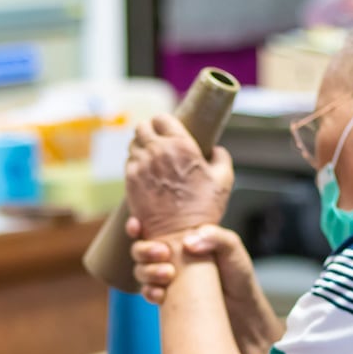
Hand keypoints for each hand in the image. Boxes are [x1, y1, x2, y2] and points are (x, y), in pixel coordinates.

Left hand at [125, 114, 233, 239]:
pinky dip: (135, 163)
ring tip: (152, 158)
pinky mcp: (130, 181)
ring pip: (133, 143)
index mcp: (180, 144)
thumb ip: (220, 157)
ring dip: (141, 147)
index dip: (164, 124)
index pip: (162, 118)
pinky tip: (145, 172)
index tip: (168, 131)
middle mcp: (157, 151)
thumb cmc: (203, 209)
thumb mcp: (224, 179)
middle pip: (142, 127)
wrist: (179, 235)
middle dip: (150, 132)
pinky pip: (128, 162)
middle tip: (157, 142)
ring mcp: (140, 166)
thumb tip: (215, 150)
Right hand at [127, 219, 253, 306]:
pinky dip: (150, 292)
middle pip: (139, 249)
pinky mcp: (168, 298)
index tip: (136, 225)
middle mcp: (170, 256)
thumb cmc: (238, 274)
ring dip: (148, 271)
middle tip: (163, 253)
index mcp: (181, 238)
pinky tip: (161, 294)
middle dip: (144, 250)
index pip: (152, 227)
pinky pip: (148, 293)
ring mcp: (167, 277)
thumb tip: (188, 243)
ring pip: (141, 271)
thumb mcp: (233, 248)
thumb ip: (215, 237)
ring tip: (170, 274)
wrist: (242, 310)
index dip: (136, 226)